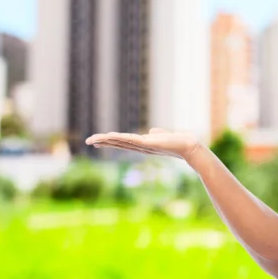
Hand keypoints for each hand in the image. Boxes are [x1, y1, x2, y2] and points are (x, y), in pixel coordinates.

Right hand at [85, 128, 200, 159]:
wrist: (189, 147)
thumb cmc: (178, 142)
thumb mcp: (164, 136)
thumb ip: (157, 134)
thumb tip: (153, 131)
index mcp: (143, 145)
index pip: (123, 142)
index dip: (110, 141)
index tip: (97, 140)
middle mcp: (141, 147)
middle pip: (118, 143)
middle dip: (104, 142)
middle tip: (88, 140)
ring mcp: (144, 146)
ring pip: (121, 142)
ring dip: (107, 140)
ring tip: (93, 139)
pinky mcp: (149, 144)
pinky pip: (131, 140)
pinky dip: (120, 138)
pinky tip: (110, 136)